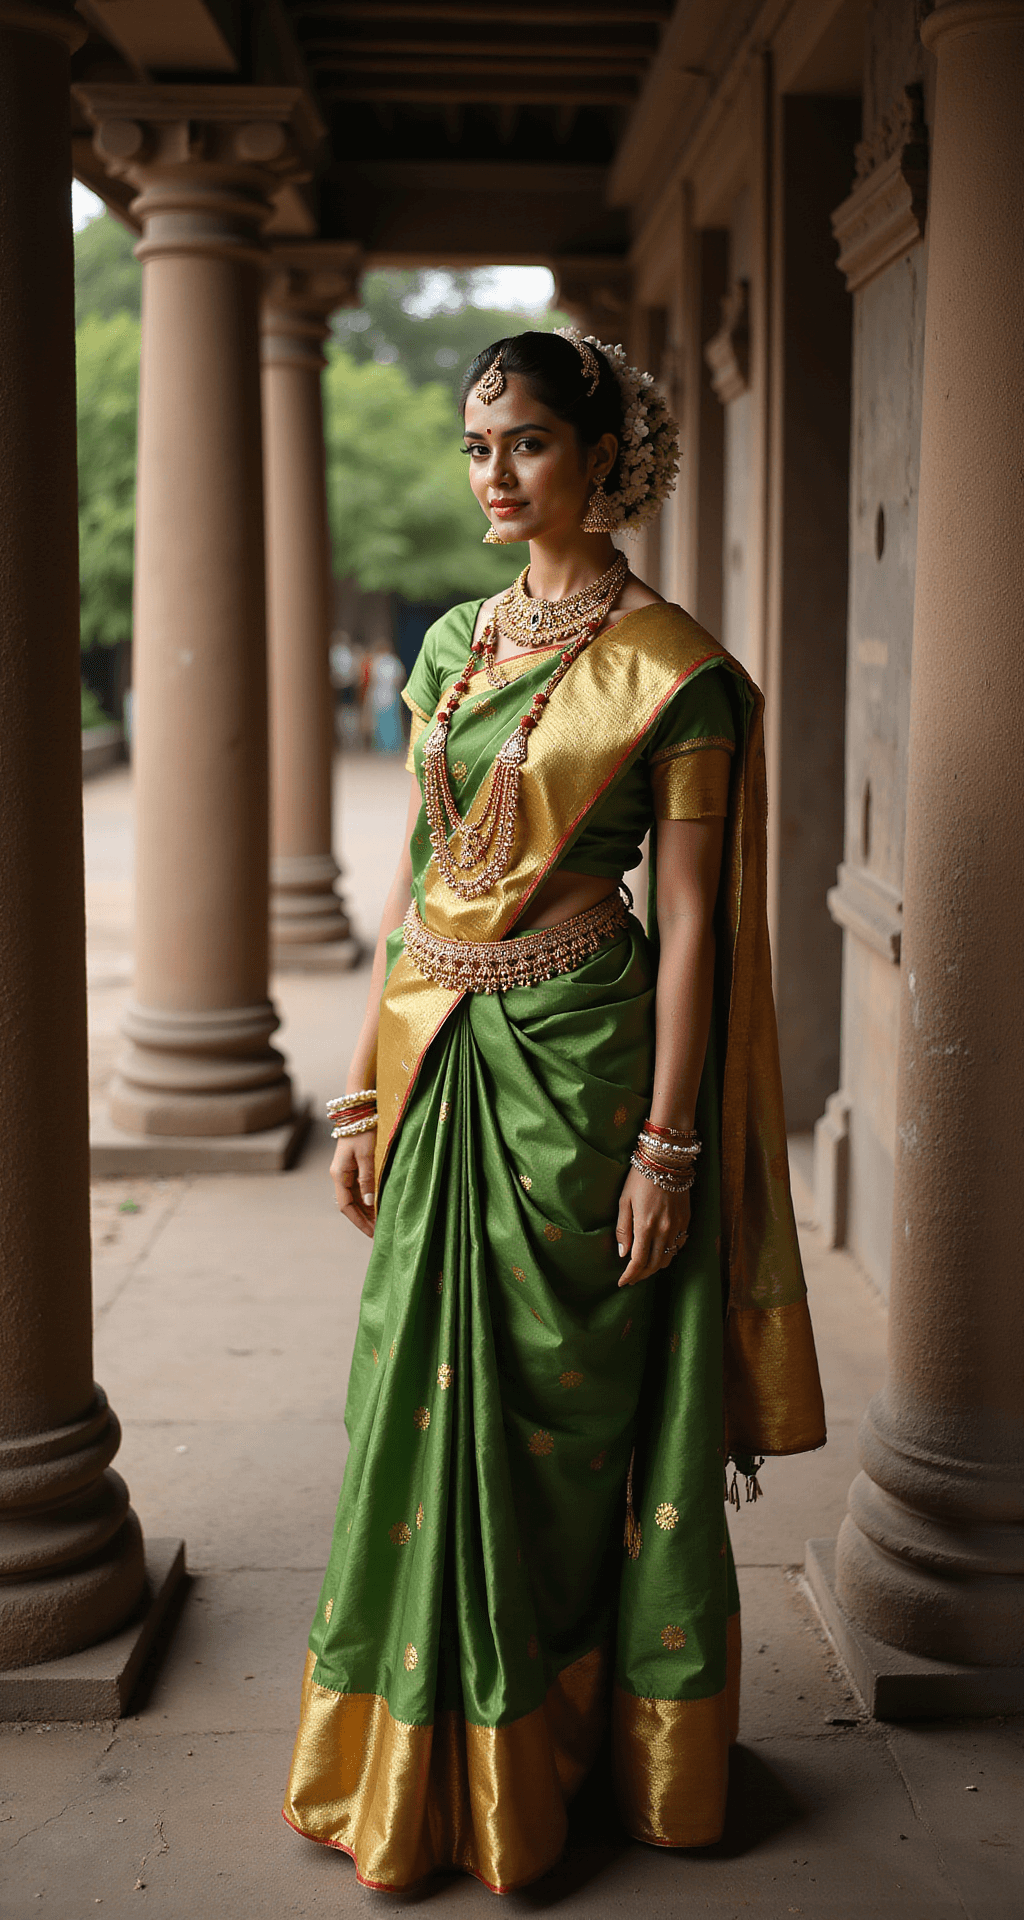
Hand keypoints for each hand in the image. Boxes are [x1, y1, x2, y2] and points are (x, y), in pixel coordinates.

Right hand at [331, 1132, 376, 1237]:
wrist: (358, 1112)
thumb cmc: (362, 1131)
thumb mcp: (366, 1155)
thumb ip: (367, 1179)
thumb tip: (368, 1202)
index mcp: (339, 1174)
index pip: (346, 1206)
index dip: (358, 1221)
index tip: (371, 1233)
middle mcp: (339, 1176)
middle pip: (349, 1204)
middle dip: (363, 1220)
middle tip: (379, 1233)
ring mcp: (345, 1172)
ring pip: (354, 1198)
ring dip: (365, 1211)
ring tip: (379, 1224)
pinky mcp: (352, 1167)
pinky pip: (358, 1189)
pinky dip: (366, 1200)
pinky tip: (376, 1207)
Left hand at [616, 1168, 689, 1287]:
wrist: (666, 1159)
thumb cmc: (640, 1177)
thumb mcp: (624, 1200)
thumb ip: (623, 1229)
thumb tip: (623, 1254)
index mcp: (646, 1225)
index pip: (638, 1261)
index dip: (630, 1275)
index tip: (622, 1282)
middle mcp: (664, 1229)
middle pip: (655, 1264)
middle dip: (642, 1275)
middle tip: (632, 1278)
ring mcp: (678, 1225)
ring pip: (669, 1257)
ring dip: (656, 1267)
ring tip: (644, 1268)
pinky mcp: (686, 1220)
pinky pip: (679, 1245)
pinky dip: (669, 1253)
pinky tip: (661, 1251)